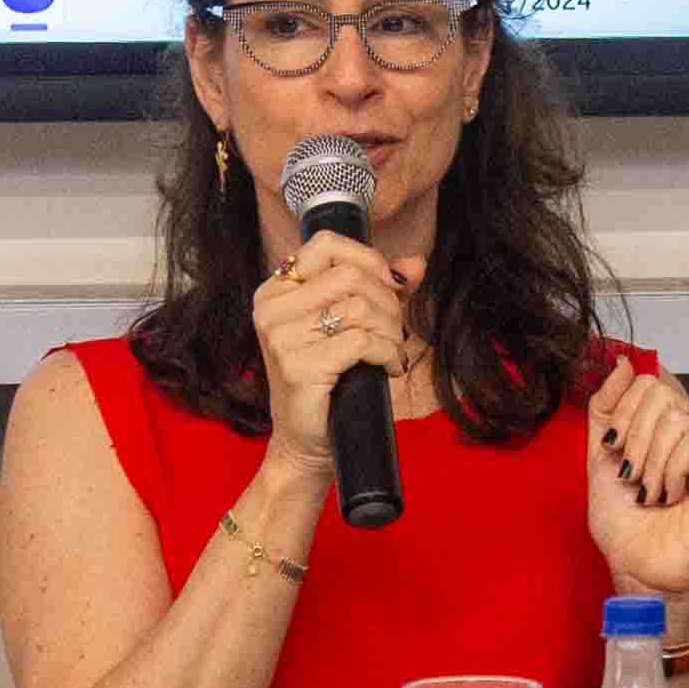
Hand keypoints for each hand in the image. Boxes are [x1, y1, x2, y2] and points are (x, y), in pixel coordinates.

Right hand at [252, 229, 417, 467]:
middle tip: (394, 331)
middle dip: (387, 302)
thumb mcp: (352, 326)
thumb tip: (416, 263)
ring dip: (390, 331)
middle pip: (351, 276)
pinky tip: (389, 367)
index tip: (392, 286)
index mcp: (276, 291)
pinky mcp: (299, 366)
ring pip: (359, 308)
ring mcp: (281, 337)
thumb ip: (381, 290)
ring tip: (390, 351)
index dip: (368, 259)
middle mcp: (272, 308)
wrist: (306, 442)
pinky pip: (362, 341)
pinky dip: (387, 353)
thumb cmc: (330, 382)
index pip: (326, 245)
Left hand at [582, 361, 688, 597]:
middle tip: (631, 475)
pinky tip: (670, 496)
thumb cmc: (625, 525)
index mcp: (666, 427)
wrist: (638, 568)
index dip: (622, 410)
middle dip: (632, 437)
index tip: (612, 448)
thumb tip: (623, 362)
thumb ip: (606, 407)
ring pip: (675, 418)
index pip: (647, 382)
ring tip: (650, 493)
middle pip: (659, 392)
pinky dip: (671, 471)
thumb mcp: (600, 455)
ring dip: (649, 462)